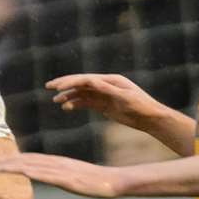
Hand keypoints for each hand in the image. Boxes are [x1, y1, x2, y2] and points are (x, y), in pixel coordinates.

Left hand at [0, 153, 128, 198]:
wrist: (115, 181)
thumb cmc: (99, 182)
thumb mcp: (77, 179)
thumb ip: (65, 177)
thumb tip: (56, 181)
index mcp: (59, 163)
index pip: (32, 160)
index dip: (15, 160)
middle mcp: (57, 163)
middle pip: (28, 160)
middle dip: (7, 163)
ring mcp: (62, 171)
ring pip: (32, 166)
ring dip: (12, 167)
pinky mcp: (67, 179)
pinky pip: (46, 175)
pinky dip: (31, 173)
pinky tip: (20, 173)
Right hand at [46, 73, 171, 129]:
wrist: (150, 118)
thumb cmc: (141, 106)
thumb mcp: (125, 97)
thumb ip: (107, 90)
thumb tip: (91, 82)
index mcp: (110, 80)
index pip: (86, 79)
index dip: (71, 82)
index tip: (57, 87)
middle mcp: (105, 85)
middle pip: (81, 83)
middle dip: (65, 84)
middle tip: (49, 86)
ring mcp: (104, 95)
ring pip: (82, 93)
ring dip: (68, 96)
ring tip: (55, 101)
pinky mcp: (103, 105)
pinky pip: (86, 103)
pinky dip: (76, 104)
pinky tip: (66, 108)